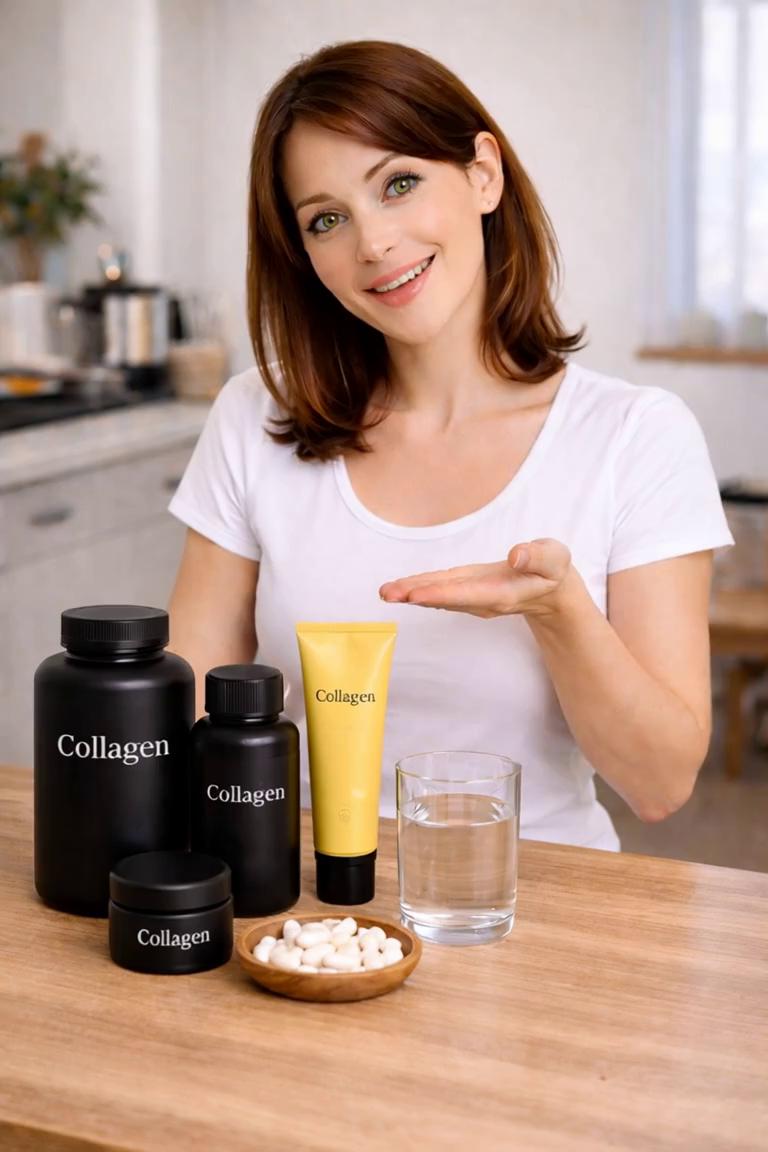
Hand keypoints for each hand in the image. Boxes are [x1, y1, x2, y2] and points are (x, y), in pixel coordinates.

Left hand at [379, 538, 577, 619]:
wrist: (551, 590)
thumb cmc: (553, 570)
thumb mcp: (555, 558)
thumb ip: (538, 556)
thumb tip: (517, 554)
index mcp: (502, 592)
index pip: (467, 593)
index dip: (441, 594)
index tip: (416, 595)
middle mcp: (483, 599)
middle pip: (446, 598)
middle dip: (416, 595)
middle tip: (387, 593)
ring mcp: (474, 598)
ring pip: (440, 595)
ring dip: (412, 593)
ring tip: (386, 591)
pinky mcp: (468, 591)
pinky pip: (441, 590)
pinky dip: (421, 588)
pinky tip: (402, 589)